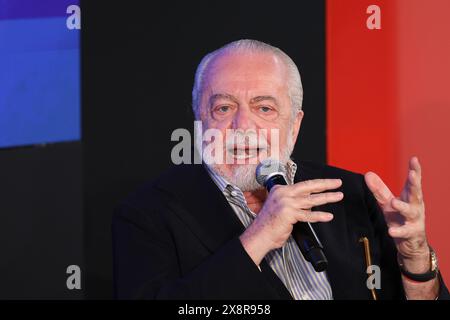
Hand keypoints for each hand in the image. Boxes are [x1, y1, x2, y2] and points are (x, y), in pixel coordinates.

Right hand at [240, 179, 342, 265]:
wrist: (259, 235)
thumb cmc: (269, 225)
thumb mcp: (281, 208)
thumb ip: (294, 203)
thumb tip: (310, 202)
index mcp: (280, 190)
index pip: (302, 185)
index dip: (317, 183)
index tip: (327, 183)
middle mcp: (283, 194)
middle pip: (308, 186)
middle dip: (325, 184)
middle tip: (337, 183)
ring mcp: (286, 203)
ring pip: (311, 199)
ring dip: (327, 197)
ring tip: (338, 196)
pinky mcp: (289, 213)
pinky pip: (308, 215)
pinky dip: (319, 216)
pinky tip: (328, 216)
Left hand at [364, 157, 429, 272]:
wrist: (411, 242)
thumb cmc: (400, 218)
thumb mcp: (387, 203)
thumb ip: (379, 189)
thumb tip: (368, 174)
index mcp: (410, 197)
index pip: (413, 181)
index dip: (415, 170)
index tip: (414, 159)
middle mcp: (415, 206)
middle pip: (416, 193)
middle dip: (415, 183)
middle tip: (412, 174)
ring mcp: (414, 220)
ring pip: (410, 211)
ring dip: (403, 206)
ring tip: (394, 202)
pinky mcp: (411, 233)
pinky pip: (404, 232)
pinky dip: (398, 231)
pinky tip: (391, 231)